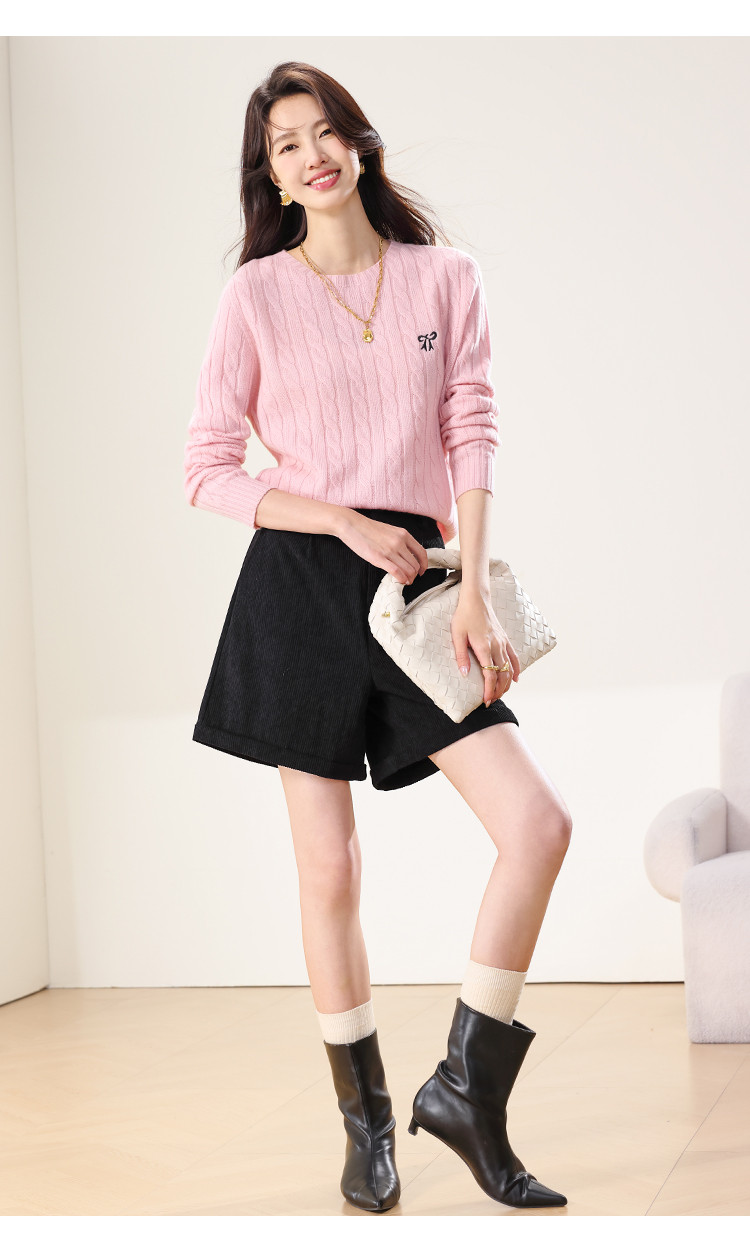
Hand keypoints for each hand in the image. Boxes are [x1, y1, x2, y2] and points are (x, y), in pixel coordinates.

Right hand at [335, 511, 427, 584]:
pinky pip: (397, 572)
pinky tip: (400, 581)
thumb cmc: (368, 528)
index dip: (424, 564)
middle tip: (410, 578)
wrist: (352, 524)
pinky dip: (401, 579)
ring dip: (409, 579)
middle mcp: (399, 542)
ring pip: (408, 570)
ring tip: (405, 581)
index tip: (422, 570)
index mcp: (403, 534)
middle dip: (415, 574)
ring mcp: (390, 550)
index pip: (421, 553)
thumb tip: (406, 555)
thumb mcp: (390, 531)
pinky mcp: (379, 558)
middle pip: (415, 564)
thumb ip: (400, 541)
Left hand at [452, 591, 519, 705]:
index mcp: (484, 646)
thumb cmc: (463, 616)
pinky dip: (516, 670)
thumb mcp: (457, 635)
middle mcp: (496, 646)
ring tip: (499, 694)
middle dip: (498, 690)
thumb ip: (461, 655)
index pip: (490, 674)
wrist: (476, 599)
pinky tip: (515, 679)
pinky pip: (514, 657)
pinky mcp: (504, 639)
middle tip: (491, 701)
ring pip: (509, 668)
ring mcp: (502, 642)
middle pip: (502, 674)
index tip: (486, 700)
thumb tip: (464, 674)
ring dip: (506, 684)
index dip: (489, 689)